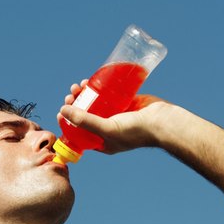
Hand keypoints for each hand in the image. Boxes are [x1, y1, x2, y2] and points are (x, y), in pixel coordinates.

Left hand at [56, 80, 173, 153]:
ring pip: (95, 103)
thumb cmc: (135, 131)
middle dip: (75, 104)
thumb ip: (84, 121)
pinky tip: (90, 80)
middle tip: (70, 94)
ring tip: (79, 85)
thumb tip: (63, 111)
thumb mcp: (106, 129)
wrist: (162, 121)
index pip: (79, 133)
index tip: (61, 110)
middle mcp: (108, 129)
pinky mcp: (124, 102)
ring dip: (84, 94)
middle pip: (86, 115)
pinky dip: (98, 87)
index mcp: (102, 142)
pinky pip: (107, 94)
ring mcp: (116, 115)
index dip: (68, 122)